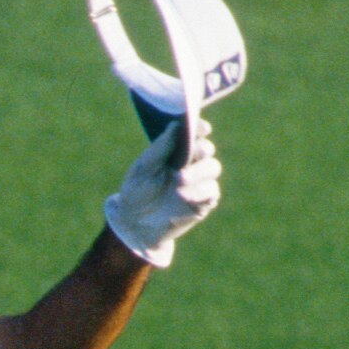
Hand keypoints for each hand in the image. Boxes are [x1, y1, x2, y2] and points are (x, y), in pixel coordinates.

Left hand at [103, 114, 221, 270]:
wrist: (135, 223)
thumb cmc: (137, 191)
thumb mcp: (144, 168)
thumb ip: (160, 147)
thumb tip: (175, 125)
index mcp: (176, 151)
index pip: (194, 134)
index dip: (200, 128)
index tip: (202, 128)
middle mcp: (190, 164)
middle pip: (207, 149)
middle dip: (201, 150)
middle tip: (190, 157)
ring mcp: (199, 183)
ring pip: (213, 168)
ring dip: (199, 172)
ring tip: (180, 180)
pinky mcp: (203, 202)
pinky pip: (212, 193)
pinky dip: (200, 192)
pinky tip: (184, 196)